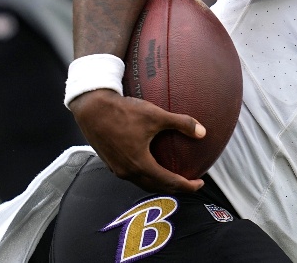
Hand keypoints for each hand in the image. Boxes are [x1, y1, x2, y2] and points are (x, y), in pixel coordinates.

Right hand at [68, 89, 205, 193]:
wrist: (92, 109)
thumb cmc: (124, 112)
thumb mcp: (156, 115)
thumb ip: (182, 123)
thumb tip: (203, 132)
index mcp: (140, 164)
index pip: (170, 182)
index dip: (187, 185)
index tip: (200, 183)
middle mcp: (128, 172)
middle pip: (156, 187)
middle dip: (176, 187)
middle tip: (190, 182)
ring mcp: (117, 169)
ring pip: (143, 183)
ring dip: (160, 183)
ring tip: (173, 176)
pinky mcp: (110, 163)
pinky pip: (133, 176)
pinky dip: (147, 176)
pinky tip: (151, 165)